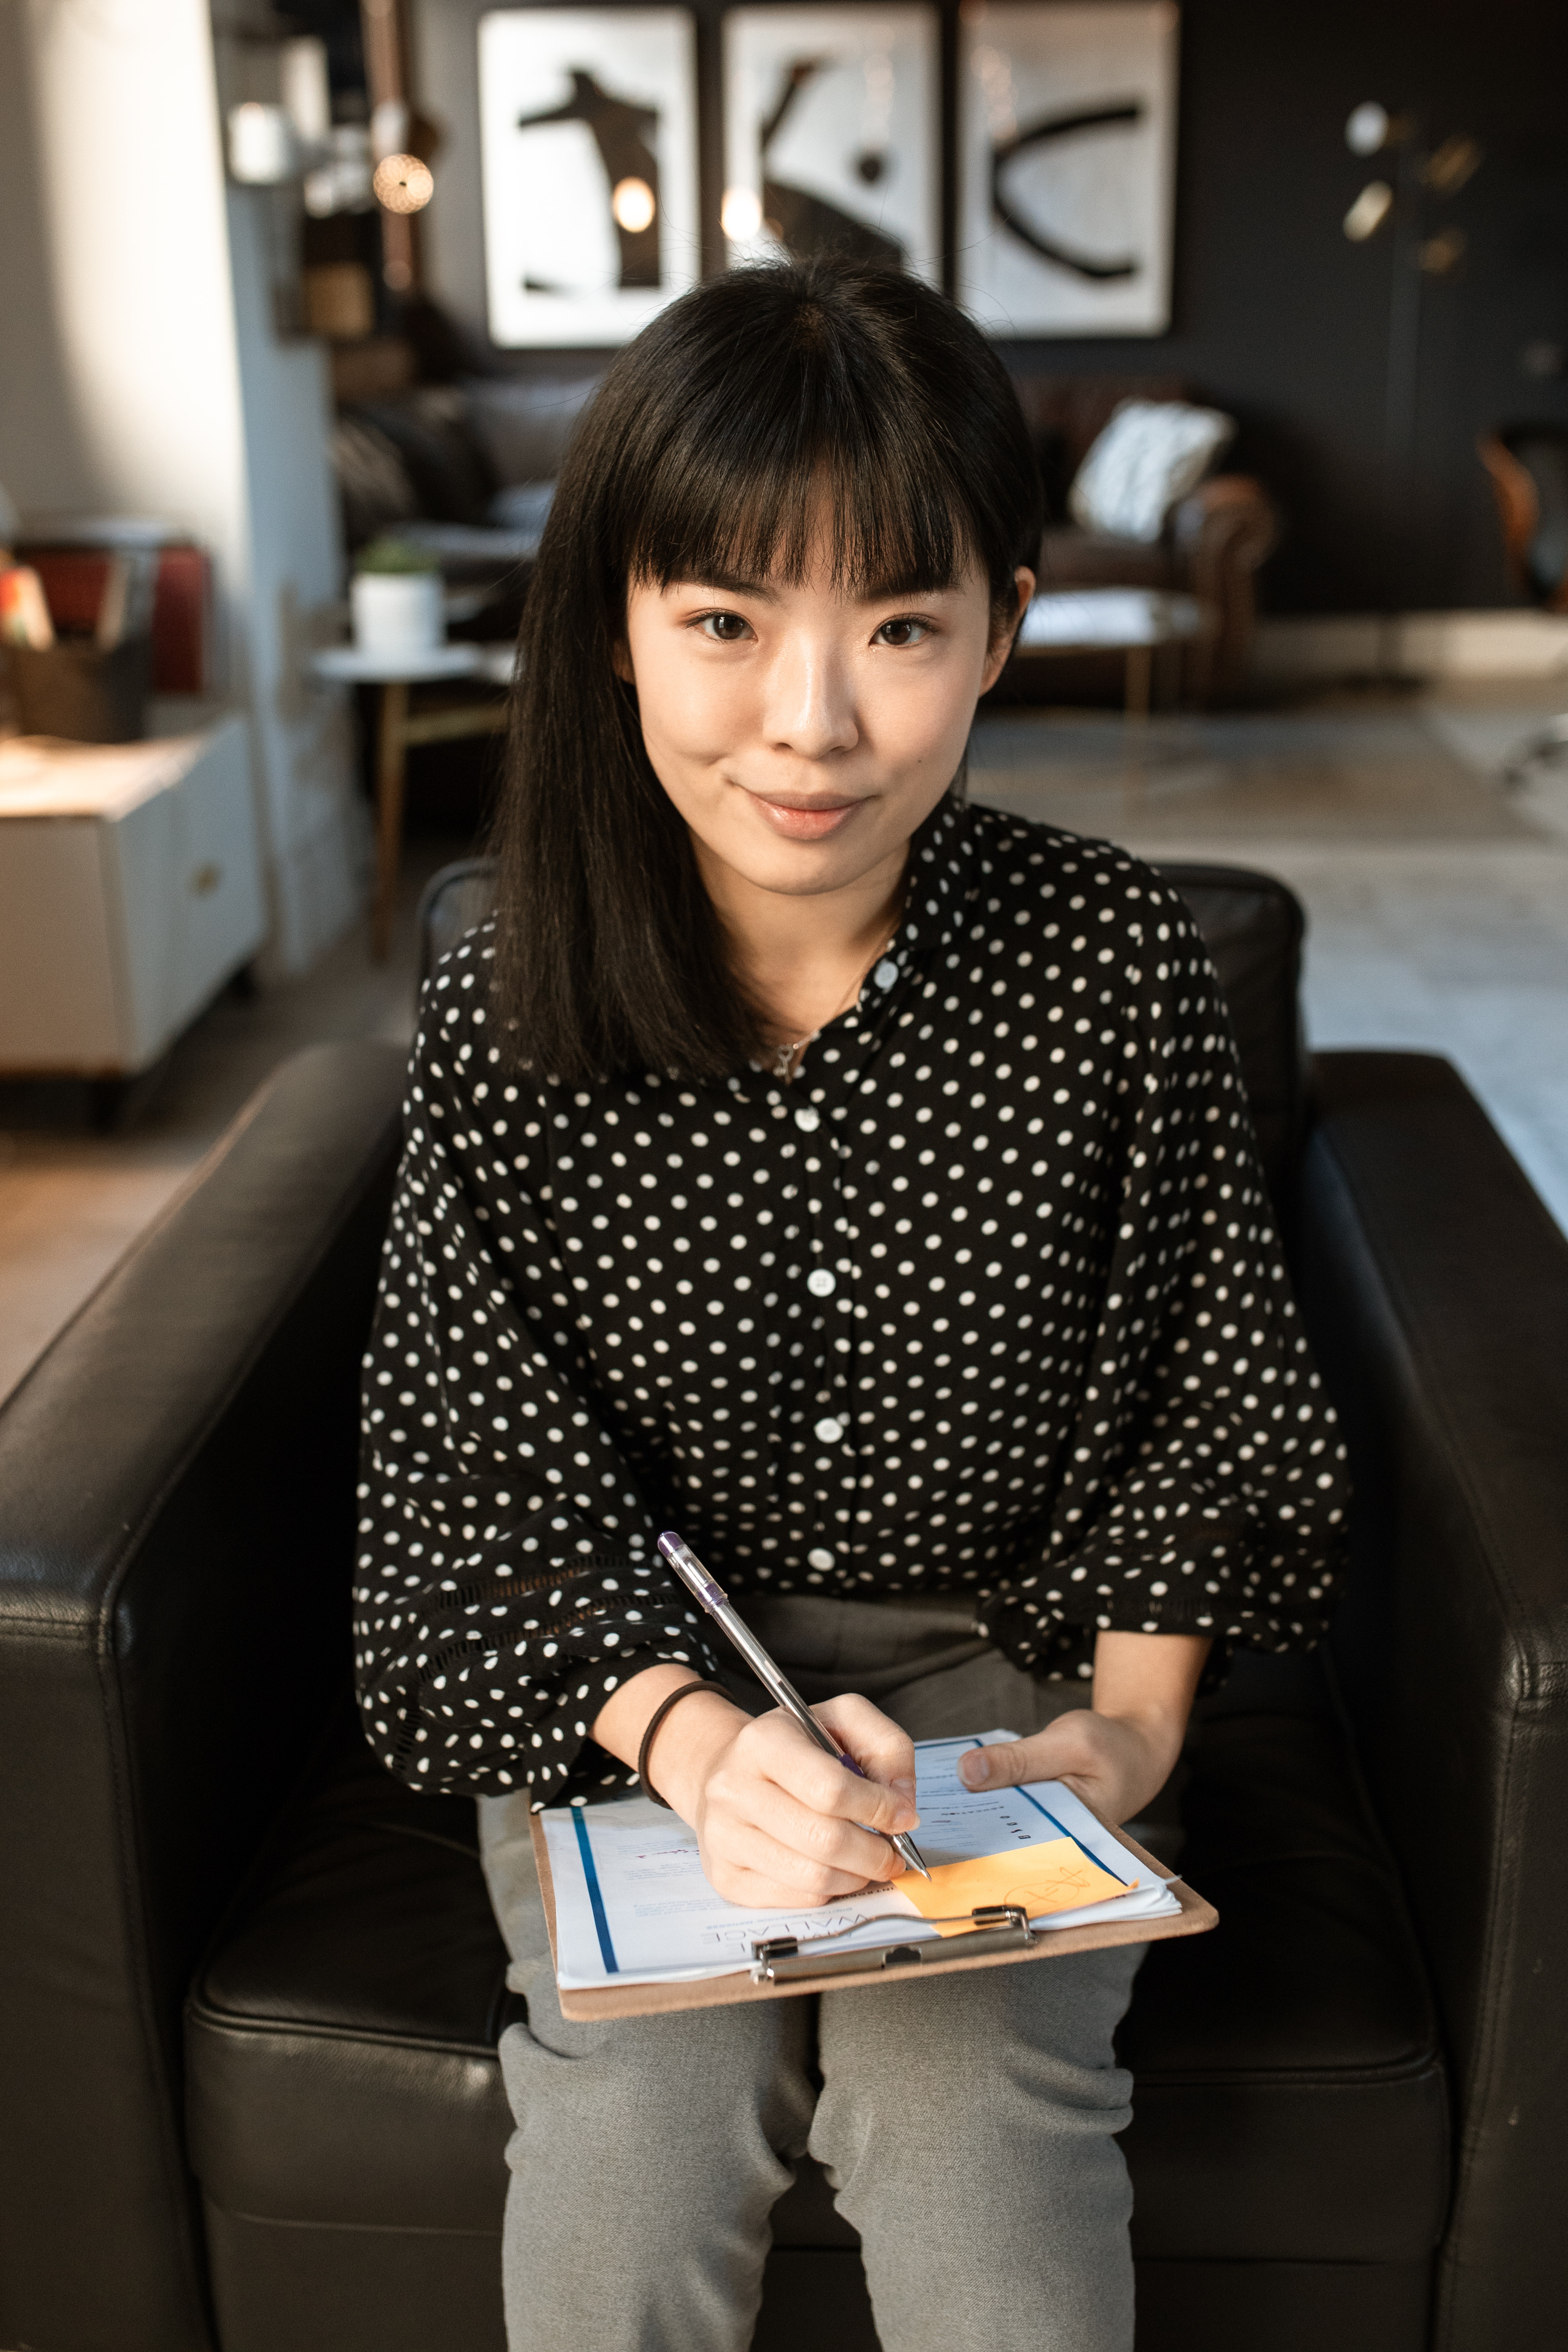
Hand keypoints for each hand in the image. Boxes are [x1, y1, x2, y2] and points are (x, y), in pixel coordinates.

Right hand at [597, 1669, 919, 1907]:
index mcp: (764, 1741)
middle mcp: (734, 1789)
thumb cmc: (795, 1746)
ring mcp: (724, 1837)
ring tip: (867, 1862)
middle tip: (893, 1853)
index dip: (877, 1809)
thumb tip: (902, 1808)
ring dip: (856, 1877)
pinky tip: (835, 1869)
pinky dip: (828, 1891)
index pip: (830, 1788)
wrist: (729, 1769)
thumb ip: (888, 1749)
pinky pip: (795, 1900)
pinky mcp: (726, 1876)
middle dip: (874, 1854)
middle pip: (823, 1839)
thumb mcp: (844, 1721)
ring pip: (812, 1877)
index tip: (902, 1816)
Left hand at [956, 1630, 1211, 1824]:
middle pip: (1007, 1839)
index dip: (980, 1838)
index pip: (1018, 1846)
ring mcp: (1049, 1830)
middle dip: (972, 1827)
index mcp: (1073, 1837)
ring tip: (939, 1803)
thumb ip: (1019, 1760)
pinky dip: (991, 1797)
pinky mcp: (1040, 1814)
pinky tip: (965, 1789)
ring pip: (1005, 1824)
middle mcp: (1059, 1842)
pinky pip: (1010, 1809)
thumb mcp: (1068, 1742)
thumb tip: (967, 1772)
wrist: (1135, 1744)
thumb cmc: (1112, 1745)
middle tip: (930, 1816)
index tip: (941, 1827)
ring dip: (977, 1811)